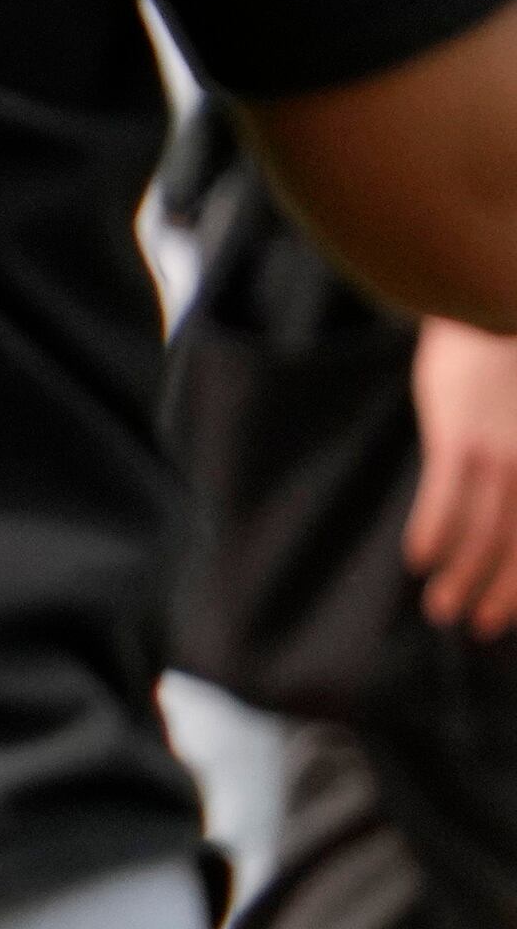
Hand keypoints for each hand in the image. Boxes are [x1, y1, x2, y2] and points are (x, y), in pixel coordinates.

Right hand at [413, 319, 516, 635]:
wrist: (493, 301)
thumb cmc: (512, 357)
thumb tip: (502, 506)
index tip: (509, 614)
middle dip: (505, 594)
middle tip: (481, 627)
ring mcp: (503, 454)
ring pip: (487, 532)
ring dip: (465, 578)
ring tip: (442, 610)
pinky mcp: (461, 438)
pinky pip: (446, 497)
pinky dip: (434, 532)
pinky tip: (419, 560)